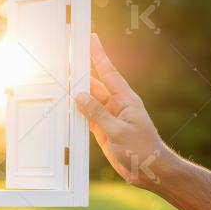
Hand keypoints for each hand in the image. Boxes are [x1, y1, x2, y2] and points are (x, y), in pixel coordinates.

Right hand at [75, 34, 174, 188]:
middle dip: (80, 76)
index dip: (99, 55)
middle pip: (94, 86)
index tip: (92, 38)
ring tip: (60, 86)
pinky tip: (67, 109)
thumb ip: (97, 114)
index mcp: (126, 99)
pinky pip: (88, 116)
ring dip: (76, 96)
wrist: (150, 171)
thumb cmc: (143, 150)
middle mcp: (117, 104)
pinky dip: (78, 113)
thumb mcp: (118, 131)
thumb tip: (79, 96)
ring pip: (89, 101)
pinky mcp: (104, 129)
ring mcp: (110, 116)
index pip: (109, 72)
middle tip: (63, 65)